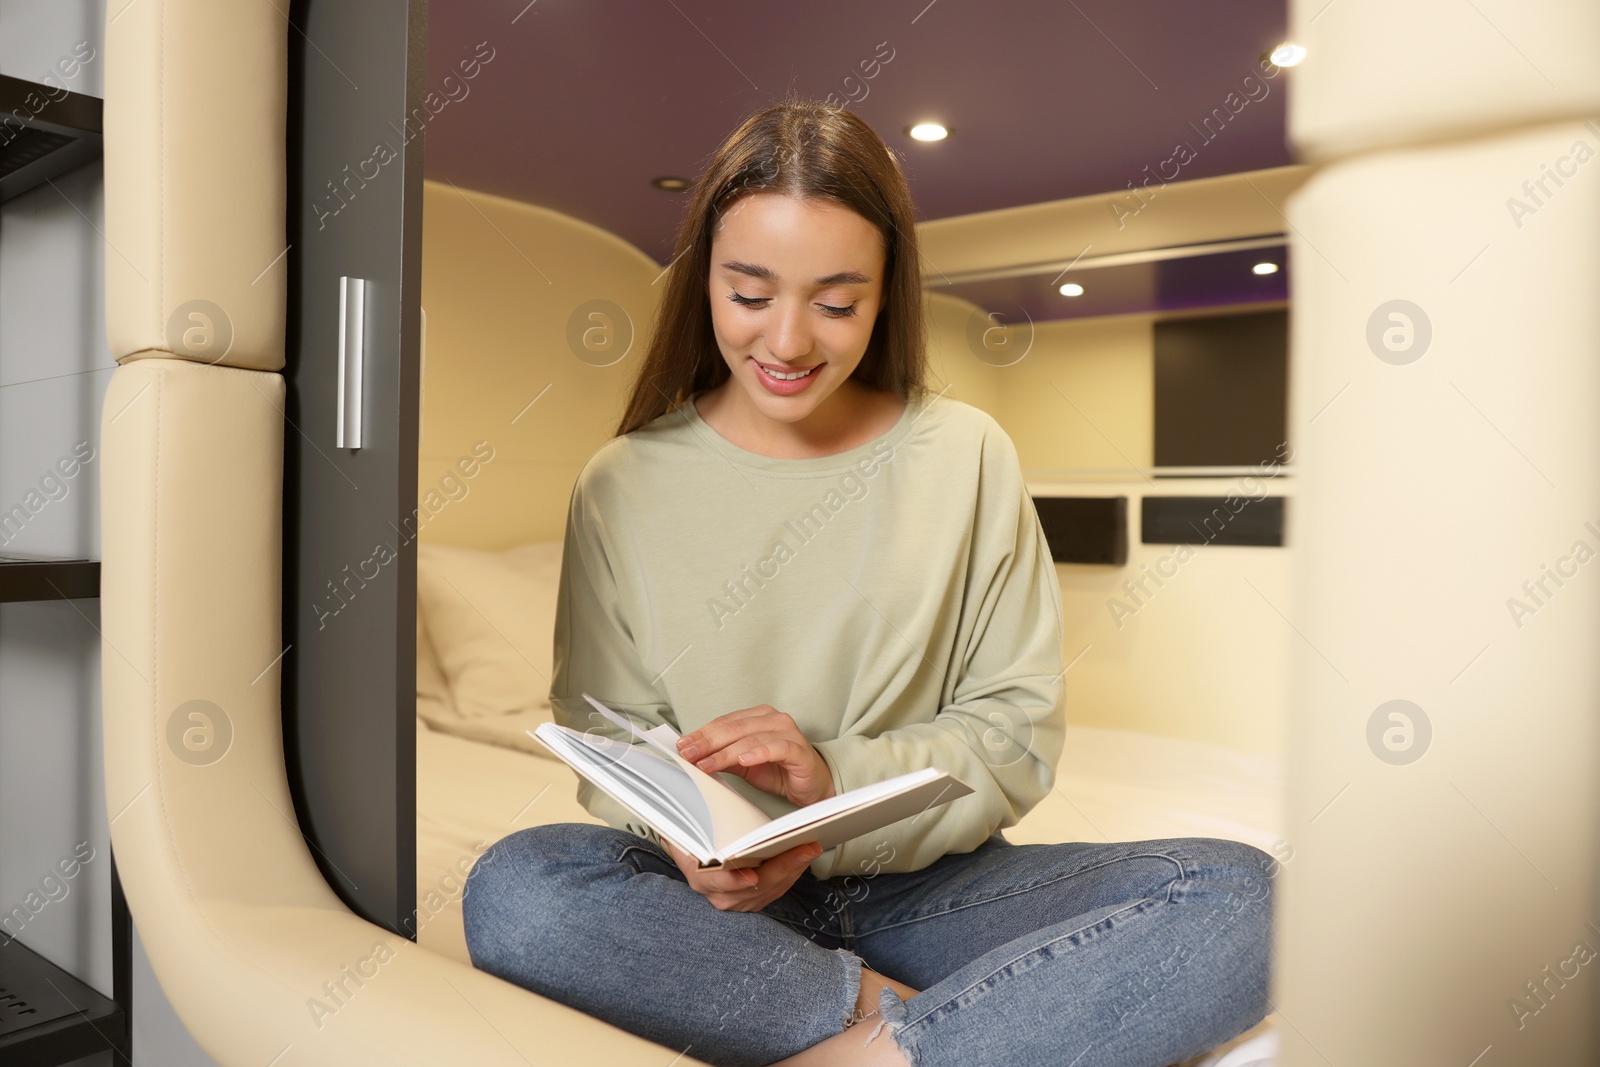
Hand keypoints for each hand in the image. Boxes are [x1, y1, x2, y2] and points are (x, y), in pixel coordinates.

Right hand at [661, 837, 822, 911]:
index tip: (752, 875)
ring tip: (811, 846)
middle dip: (784, 866)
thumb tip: (677, 816)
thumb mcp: (681, 835)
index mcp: (701, 879)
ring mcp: (740, 901)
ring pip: (773, 887)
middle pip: (758, 885)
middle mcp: (721, 896)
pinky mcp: (756, 899)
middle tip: (805, 848)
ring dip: (794, 867)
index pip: (718, 883)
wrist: (696, 860)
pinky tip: (805, 856)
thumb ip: (683, 830)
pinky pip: (779, 887)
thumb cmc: (692, 844)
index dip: (734, 881)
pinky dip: (793, 871)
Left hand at [676, 704, 835, 807]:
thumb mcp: (744, 765)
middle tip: (688, 755)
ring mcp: (788, 732)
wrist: (812, 785)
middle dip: (707, 743)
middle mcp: (773, 719)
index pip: (724, 723)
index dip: (701, 734)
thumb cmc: (779, 770)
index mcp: (758, 717)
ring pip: (750, 739)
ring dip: (725, 753)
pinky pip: (776, 748)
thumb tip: (694, 756)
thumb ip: (723, 757)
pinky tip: (744, 760)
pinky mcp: (799, 750)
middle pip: (733, 729)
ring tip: (706, 764)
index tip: (682, 746)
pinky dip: (758, 753)